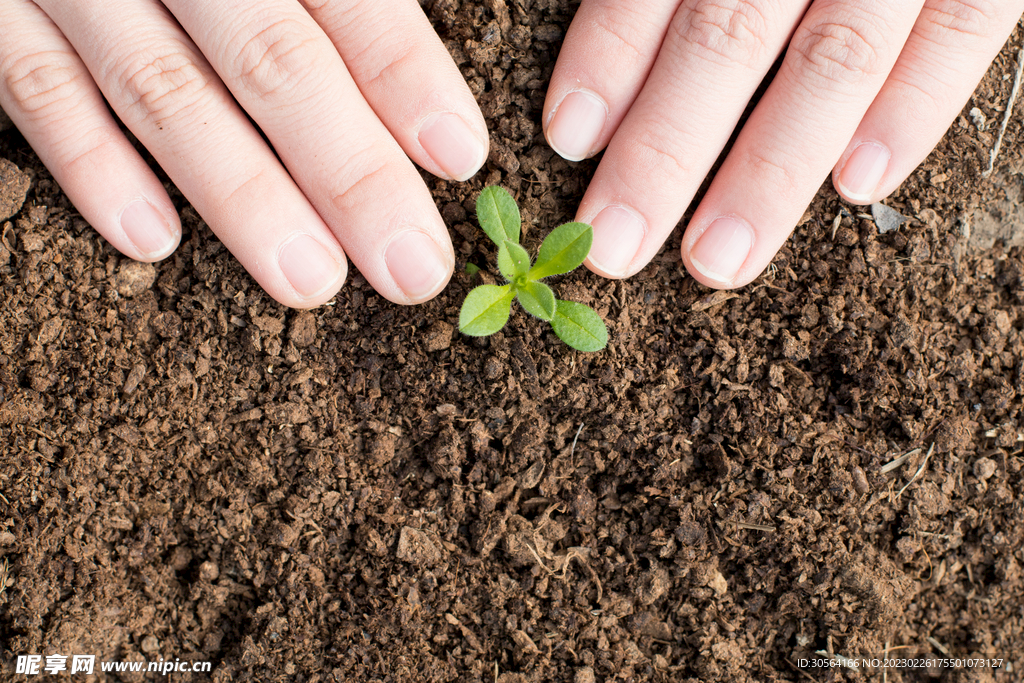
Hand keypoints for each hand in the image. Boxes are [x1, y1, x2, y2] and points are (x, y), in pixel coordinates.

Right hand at [0, 0, 487, 306]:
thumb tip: (418, 51)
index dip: (402, 73)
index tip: (459, 155)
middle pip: (271, 61)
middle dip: (350, 173)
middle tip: (413, 268)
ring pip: (164, 91)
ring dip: (242, 196)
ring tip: (313, 283)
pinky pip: (32, 86)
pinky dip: (89, 165)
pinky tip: (152, 240)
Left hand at [543, 1, 1023, 287]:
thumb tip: (604, 64)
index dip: (611, 54)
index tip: (568, 139)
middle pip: (729, 35)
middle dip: (665, 151)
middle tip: (615, 243)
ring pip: (836, 59)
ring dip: (770, 170)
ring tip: (716, 259)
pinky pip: (961, 34)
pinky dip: (914, 111)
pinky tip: (857, 187)